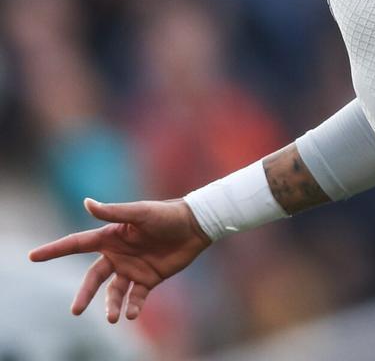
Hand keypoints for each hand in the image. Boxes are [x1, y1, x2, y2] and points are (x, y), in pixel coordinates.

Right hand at [28, 197, 211, 322]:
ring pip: (113, 292)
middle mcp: (117, 255)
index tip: (33, 256)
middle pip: (93, 277)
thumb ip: (113, 212)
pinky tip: (132, 314)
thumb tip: (86, 203)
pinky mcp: (149, 279)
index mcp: (110, 237)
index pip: (76, 244)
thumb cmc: (167, 215)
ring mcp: (132, 268)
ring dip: (111, 306)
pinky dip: (133, 307)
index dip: (55, 250)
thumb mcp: (140, 212)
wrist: (196, 225)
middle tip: (75, 310)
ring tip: (112, 318)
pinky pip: (136, 297)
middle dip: (84, 294)